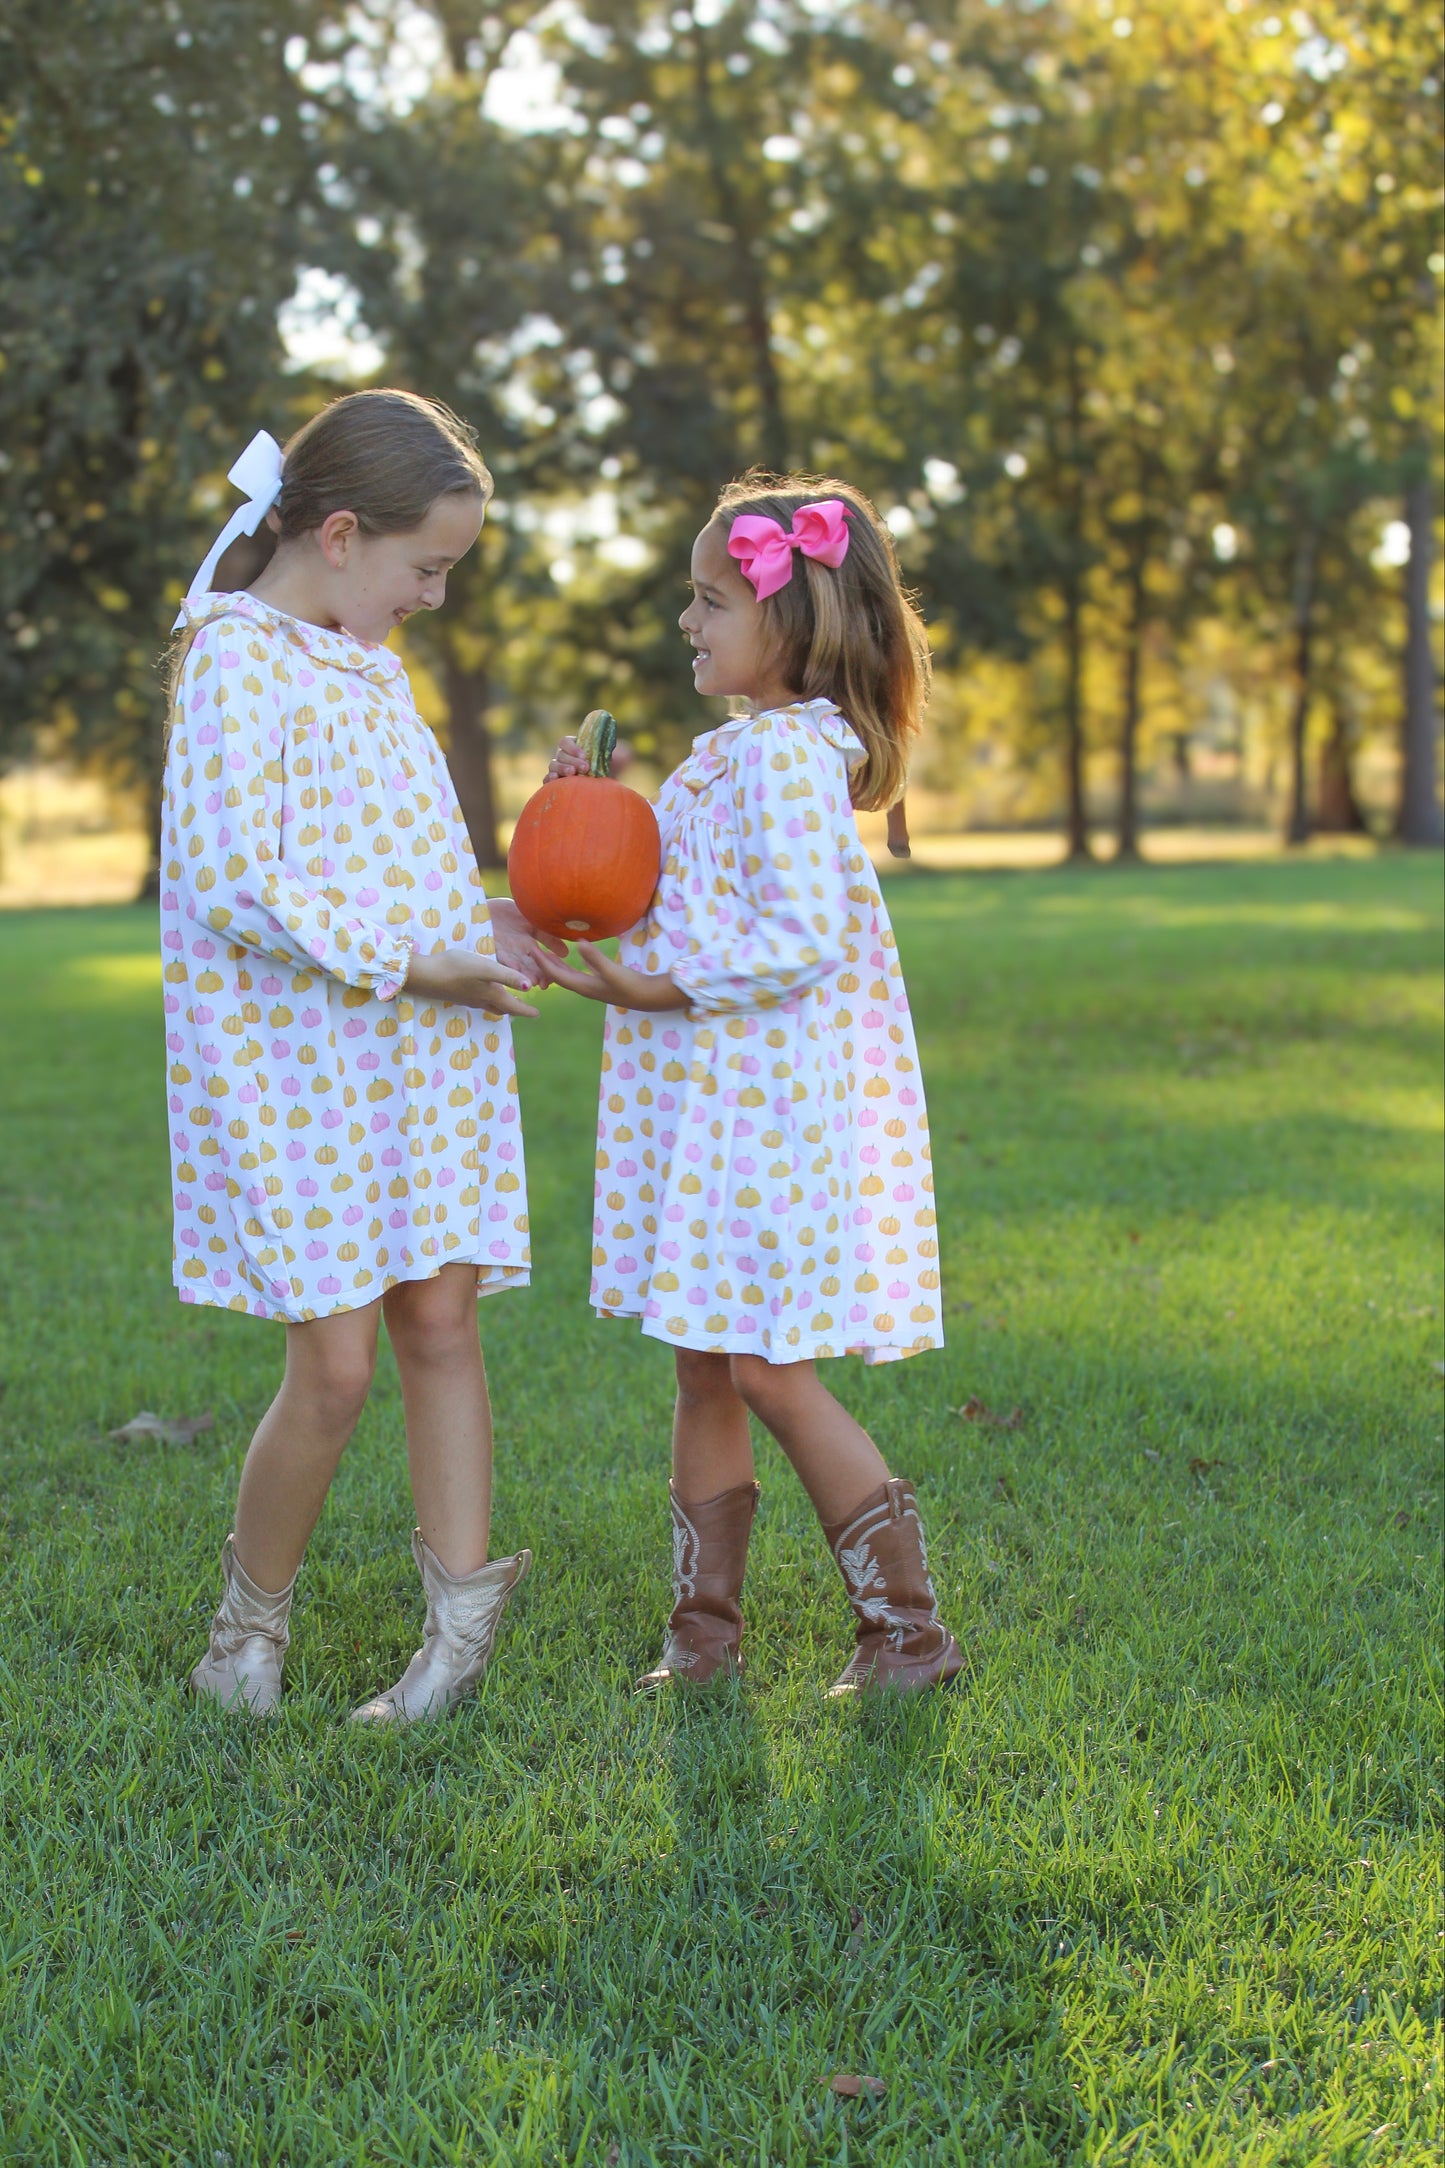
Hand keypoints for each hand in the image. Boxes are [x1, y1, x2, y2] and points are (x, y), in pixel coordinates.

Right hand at [403, 946, 538, 1017]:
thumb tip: (529, 987)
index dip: (527, 1010)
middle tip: (527, 1010)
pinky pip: (481, 1001)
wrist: (425, 976)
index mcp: (492, 995)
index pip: (514, 1006)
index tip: (537, 1014)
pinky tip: (486, 992)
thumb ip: (507, 977)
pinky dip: (490, 999)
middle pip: (504, 1009)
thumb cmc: (456, 969)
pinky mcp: (458, 993)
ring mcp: (469, 998)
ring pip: (491, 1006)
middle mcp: (482, 1000)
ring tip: (510, 1002)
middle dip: (516, 1009)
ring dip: (503, 1005)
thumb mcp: (485, 968)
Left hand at [487, 895, 567, 987]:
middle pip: (529, 967)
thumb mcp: (532, 923)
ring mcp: (503, 949)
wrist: (483, 904)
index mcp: (528, 946)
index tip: (553, 980)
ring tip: (531, 982)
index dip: (547, 972)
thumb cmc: (506, 912)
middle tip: (543, 984)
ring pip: (515, 966)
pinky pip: (500, 955)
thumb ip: (548, 936)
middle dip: (536, 977)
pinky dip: (508, 962)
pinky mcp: (490, 945)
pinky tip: (516, 969)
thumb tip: (566, 953)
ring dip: (523, 975)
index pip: (541, 963)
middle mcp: (516, 952)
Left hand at [538, 942, 689, 1011]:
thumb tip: (579, 943)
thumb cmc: (631, 986)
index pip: (557, 975)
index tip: (532, 950)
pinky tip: (572, 956)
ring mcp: (592, 986)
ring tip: (545, 953)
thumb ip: (596, 958)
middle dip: (545, 964)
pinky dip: (570, 964)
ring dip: (556, 965)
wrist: (648, 997)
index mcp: (583, 987)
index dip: (543, 963)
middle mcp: (584, 988)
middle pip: (558, 976)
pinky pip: (579, 972)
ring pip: (568, 975)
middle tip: (532, 949)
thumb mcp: (612, 971)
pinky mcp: (600, 982)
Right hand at [545, 735, 633, 780]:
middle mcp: (562, 756)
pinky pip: (547, 779)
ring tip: (573, 774)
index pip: (565, 742)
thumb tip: (627, 753)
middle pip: (561, 754)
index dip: (573, 747)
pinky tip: (556, 781)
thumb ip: (614, 754)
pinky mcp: (554, 782)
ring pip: (553, 765)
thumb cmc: (600, 769)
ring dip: (562, 769)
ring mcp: (556, 768)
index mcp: (571, 746)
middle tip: (585, 768)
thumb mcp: (607, 760)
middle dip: (573, 760)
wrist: (596, 786)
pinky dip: (550, 780)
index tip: (585, 755)